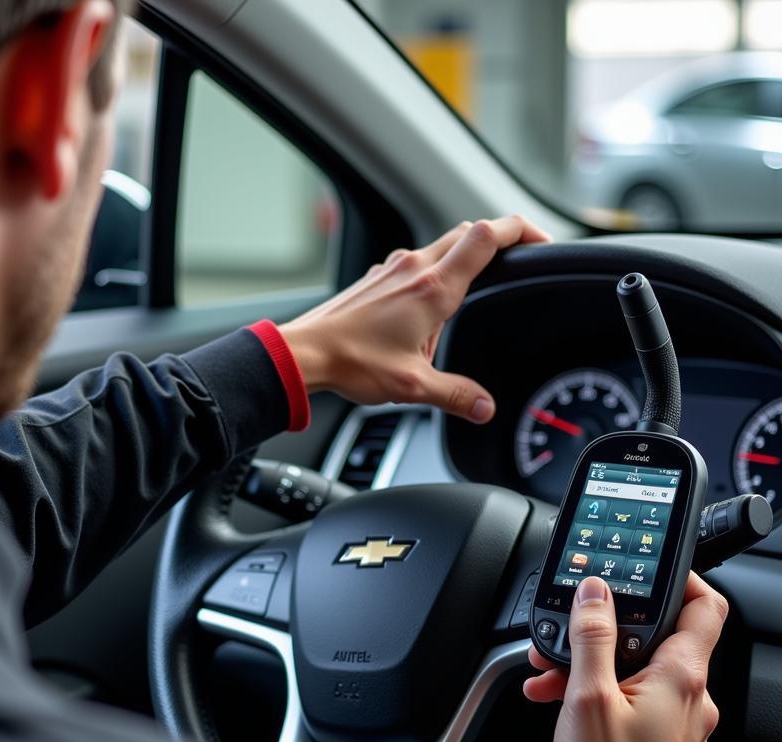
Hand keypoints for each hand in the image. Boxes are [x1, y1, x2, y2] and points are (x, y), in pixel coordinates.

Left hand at [279, 215, 549, 422]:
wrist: (304, 354)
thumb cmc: (352, 362)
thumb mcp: (412, 386)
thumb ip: (455, 395)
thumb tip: (483, 407)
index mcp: (434, 288)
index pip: (490, 236)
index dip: (523, 231)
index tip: (540, 243)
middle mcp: (415, 268)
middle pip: (470, 232)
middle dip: (499, 240)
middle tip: (517, 259)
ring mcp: (393, 269)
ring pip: (442, 244)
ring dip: (464, 256)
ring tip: (474, 288)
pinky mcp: (377, 278)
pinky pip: (416, 263)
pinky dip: (434, 271)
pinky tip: (428, 306)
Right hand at [525, 573, 725, 741]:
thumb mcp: (586, 696)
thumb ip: (591, 637)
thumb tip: (596, 593)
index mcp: (682, 679)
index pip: (704, 607)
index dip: (680, 579)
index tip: (647, 570)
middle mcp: (692, 701)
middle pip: (660, 639)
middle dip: (607, 632)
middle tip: (569, 635)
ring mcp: (681, 727)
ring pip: (642, 674)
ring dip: (595, 667)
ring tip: (553, 679)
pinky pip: (638, 704)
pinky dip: (603, 695)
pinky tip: (566, 706)